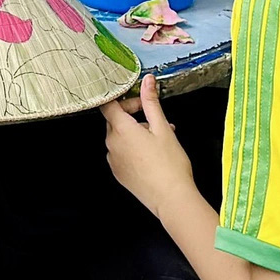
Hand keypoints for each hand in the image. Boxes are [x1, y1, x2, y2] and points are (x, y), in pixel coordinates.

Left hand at [102, 75, 195, 212]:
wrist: (171, 199)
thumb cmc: (169, 165)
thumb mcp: (162, 127)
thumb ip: (151, 102)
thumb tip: (147, 81)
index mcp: (121, 130)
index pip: (109, 104)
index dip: (123, 99)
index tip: (138, 101)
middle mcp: (112, 144)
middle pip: (115, 121)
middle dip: (134, 117)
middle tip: (156, 121)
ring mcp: (113, 160)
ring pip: (120, 138)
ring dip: (136, 134)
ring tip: (159, 139)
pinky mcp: (118, 173)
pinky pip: (121, 153)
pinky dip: (133, 149)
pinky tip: (152, 155)